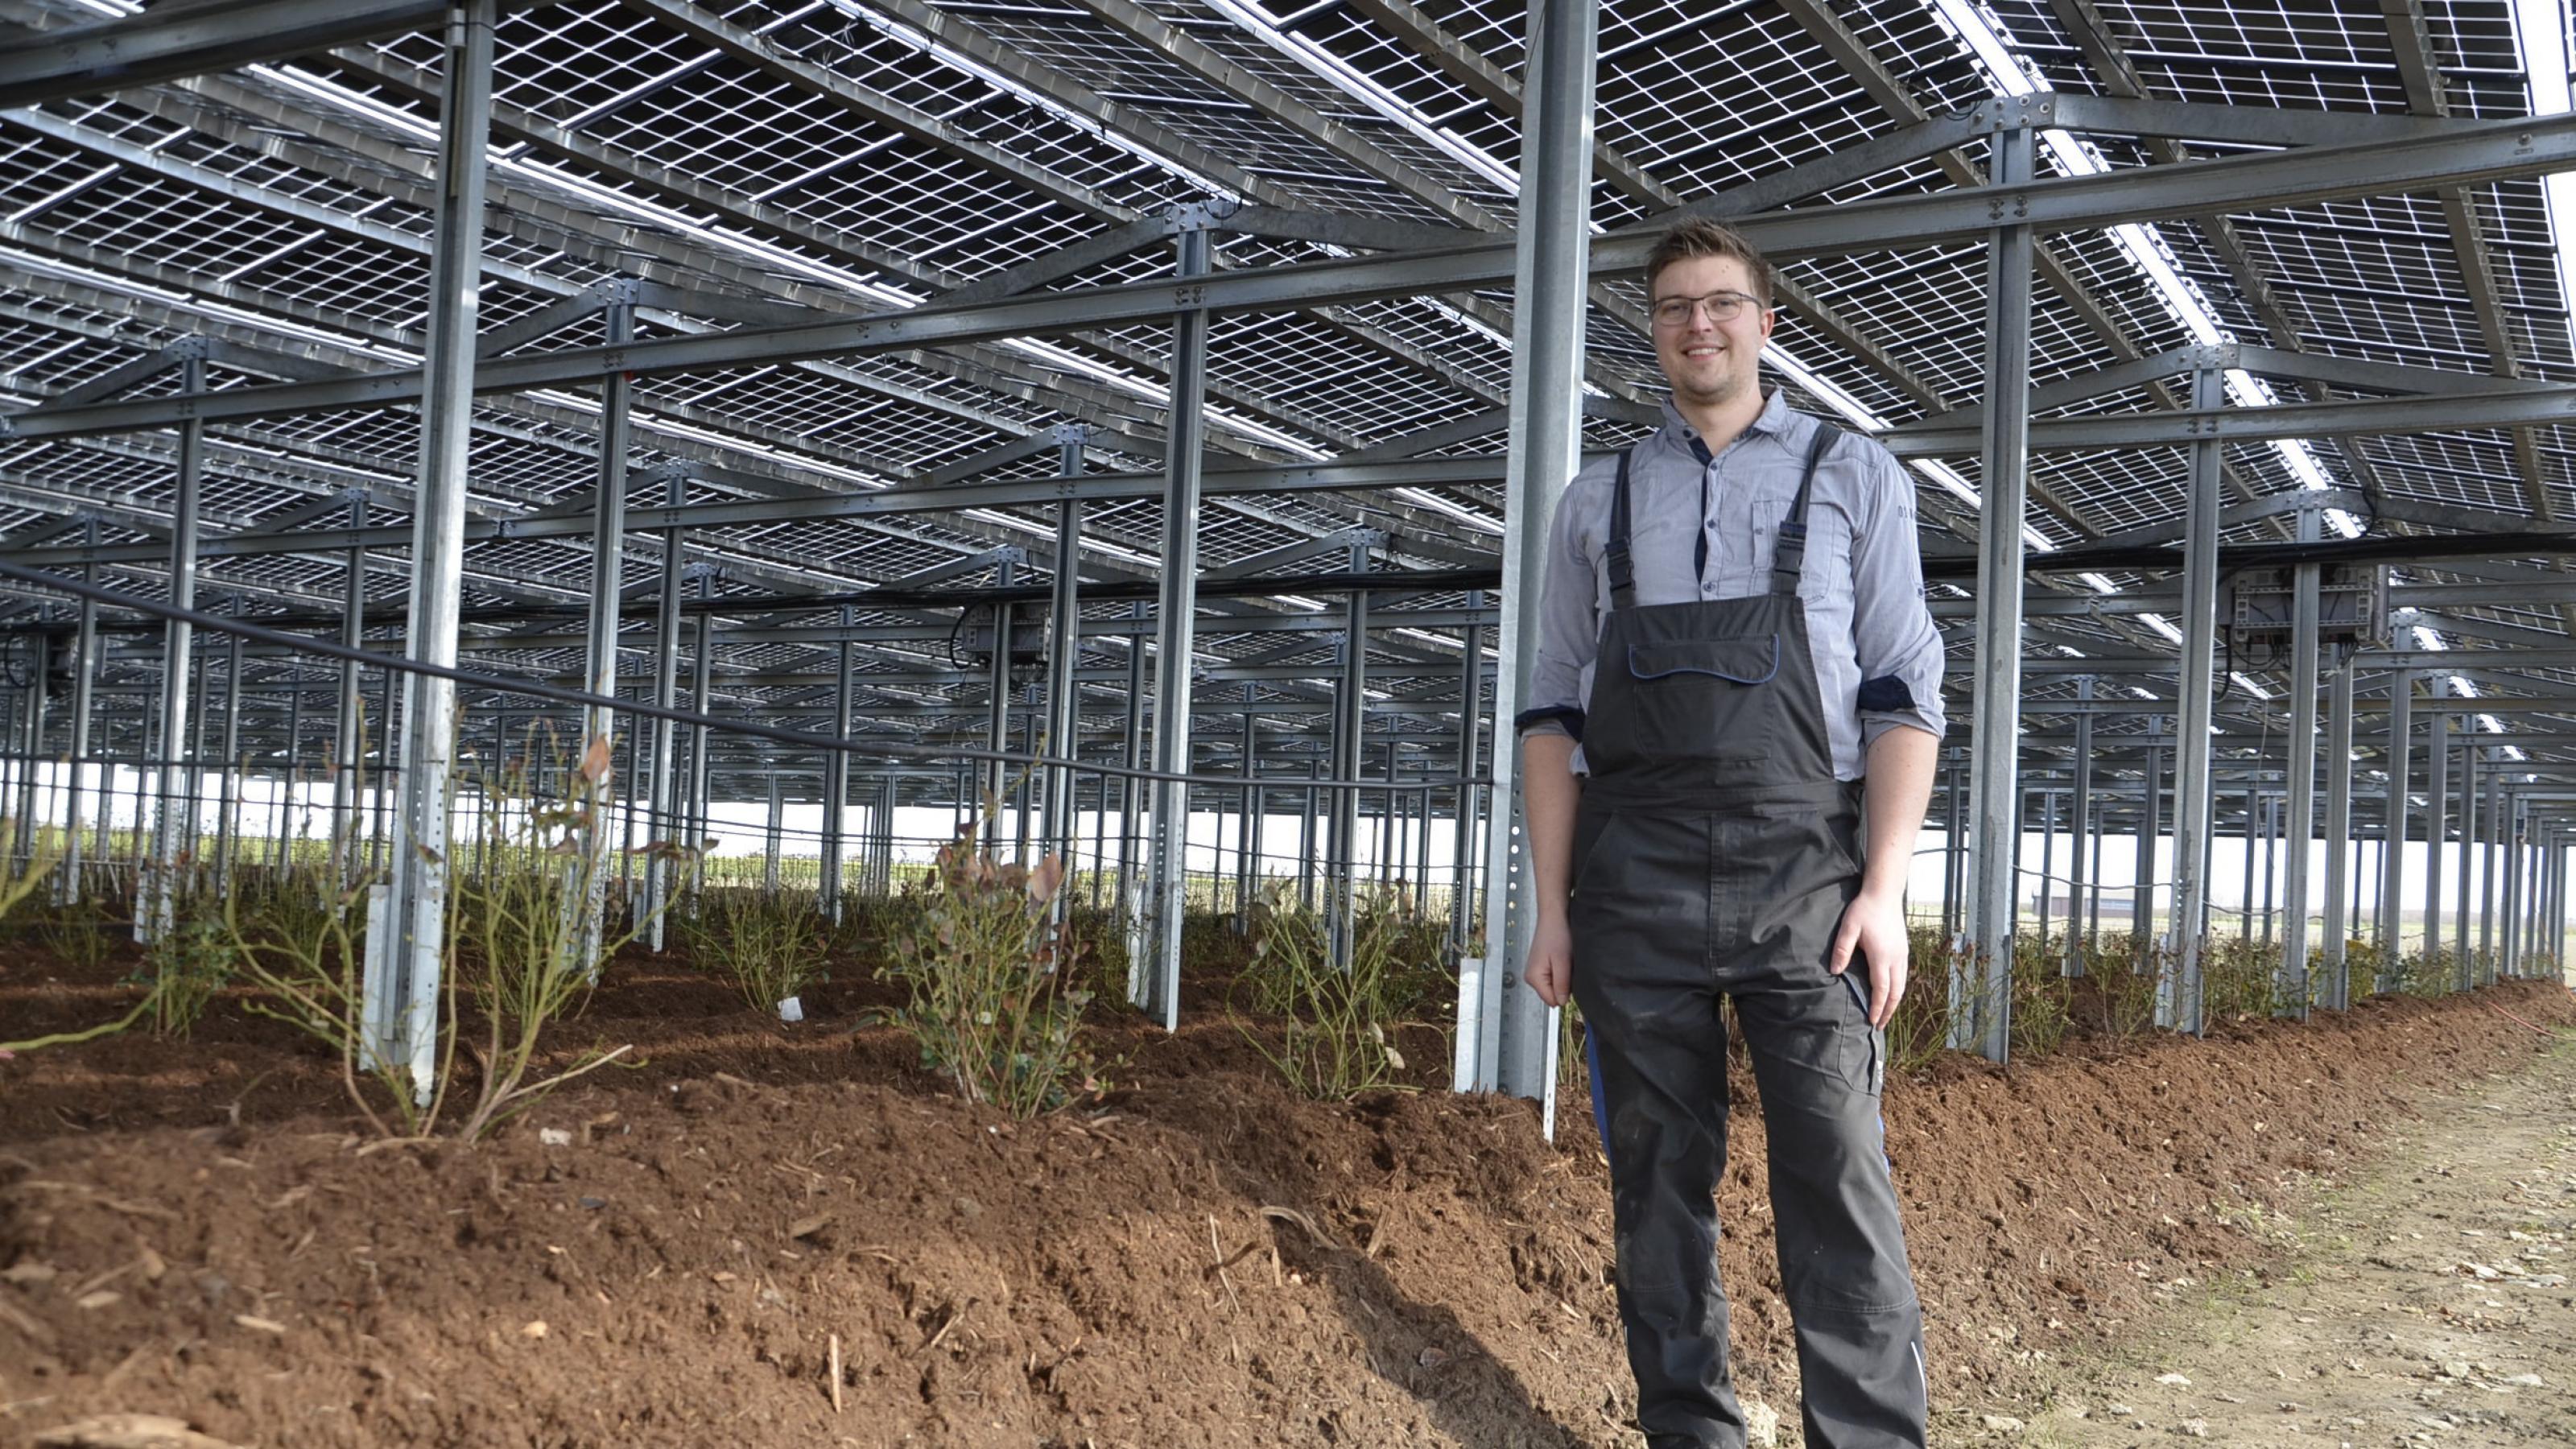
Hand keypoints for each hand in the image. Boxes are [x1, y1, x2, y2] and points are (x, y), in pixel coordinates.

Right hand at [1523, 910, 1572, 1008]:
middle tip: (1567, 965)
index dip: (1565, 992)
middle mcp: (1531, 977)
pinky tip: (1563, 959)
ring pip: (1555, 986)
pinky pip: (1555, 978)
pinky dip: (1562, 971)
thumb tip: (1562, 1003)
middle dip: (1564, 984)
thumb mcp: (1563, 962)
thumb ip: (1561, 985)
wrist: (1554, 916)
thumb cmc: (1557, 934)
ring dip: (1564, 977)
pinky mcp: (1541, 967)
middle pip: (1553, 994)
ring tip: (1565, 960)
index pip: (1552, 1001)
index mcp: (1533, 978)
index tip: (1569, 976)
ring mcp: (1535, 972)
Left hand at [1828, 885, 1908, 1028]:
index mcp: (1882, 956)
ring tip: (1885, 1014)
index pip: (1881, 989)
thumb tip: (1835, 972)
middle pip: (1895, 992)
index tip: (1872, 1021)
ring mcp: (1902, 954)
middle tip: (1880, 1025)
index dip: (1877, 1007)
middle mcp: (1896, 959)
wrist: (1884, 894)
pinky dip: (1898, 989)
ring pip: (1902, 985)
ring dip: (1894, 1001)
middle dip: (1888, 1011)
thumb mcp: (1848, 928)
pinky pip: (1903, 976)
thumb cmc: (1864, 910)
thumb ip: (1842, 950)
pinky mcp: (1904, 949)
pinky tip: (1891, 992)